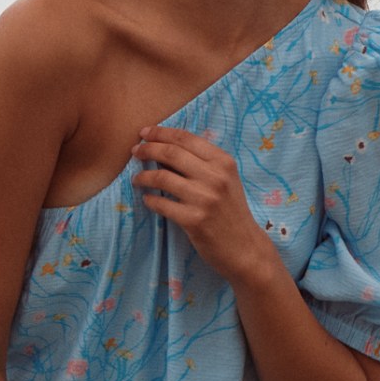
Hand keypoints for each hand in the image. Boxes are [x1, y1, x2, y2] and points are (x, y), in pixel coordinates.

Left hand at [132, 126, 271, 284]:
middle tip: (134, 152)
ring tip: (137, 179)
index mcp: (223, 162)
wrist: (245, 248)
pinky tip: (147, 199)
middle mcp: (215, 177)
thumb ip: (203, 161)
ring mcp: (204, 199)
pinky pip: (162, 204)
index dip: (160, 133)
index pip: (185, 138)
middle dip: (147, 149)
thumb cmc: (231, 211)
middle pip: (171, 153)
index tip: (144, 133)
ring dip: (143, 176)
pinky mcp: (194, 220)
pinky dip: (150, 200)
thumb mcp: (226, 179)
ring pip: (162, 177)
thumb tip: (166, 147)